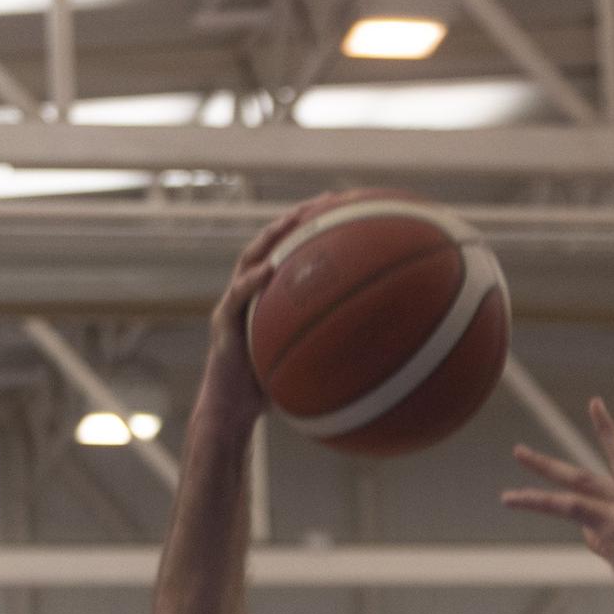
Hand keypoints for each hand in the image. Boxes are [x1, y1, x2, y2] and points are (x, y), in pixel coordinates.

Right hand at [199, 197, 333, 425]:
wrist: (233, 413)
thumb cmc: (275, 391)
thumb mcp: (313, 367)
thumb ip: (340, 353)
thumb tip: (391, 357)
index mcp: (272, 298)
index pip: (294, 254)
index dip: (318, 230)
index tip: (350, 211)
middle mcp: (252, 294)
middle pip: (273, 244)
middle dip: (299, 219)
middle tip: (329, 200)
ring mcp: (234, 306)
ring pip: (249, 260)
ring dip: (270, 237)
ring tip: (293, 220)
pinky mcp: (222, 325)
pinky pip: (236, 298)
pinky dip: (251, 282)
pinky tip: (268, 270)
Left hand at [503, 399, 613, 613]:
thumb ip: (604, 536)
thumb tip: (583, 529)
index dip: (608, 431)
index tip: (595, 404)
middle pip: (586, 473)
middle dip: (549, 464)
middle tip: (518, 452)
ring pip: (575, 486)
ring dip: (538, 481)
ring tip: (506, 495)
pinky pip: (570, 508)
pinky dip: (539, 501)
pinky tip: (515, 499)